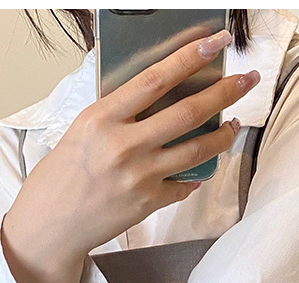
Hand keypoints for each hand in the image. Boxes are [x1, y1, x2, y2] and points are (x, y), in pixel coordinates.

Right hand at [1, 28, 259, 264]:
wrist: (51, 222)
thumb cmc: (62, 174)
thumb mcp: (83, 130)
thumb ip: (119, 113)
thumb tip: (159, 96)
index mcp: (103, 118)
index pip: (155, 79)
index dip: (189, 58)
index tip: (215, 43)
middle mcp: (125, 145)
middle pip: (188, 112)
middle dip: (225, 92)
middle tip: (247, 81)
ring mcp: (141, 176)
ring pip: (197, 149)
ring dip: (223, 135)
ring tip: (234, 124)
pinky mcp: (150, 202)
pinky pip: (185, 184)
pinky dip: (195, 175)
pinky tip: (201, 168)